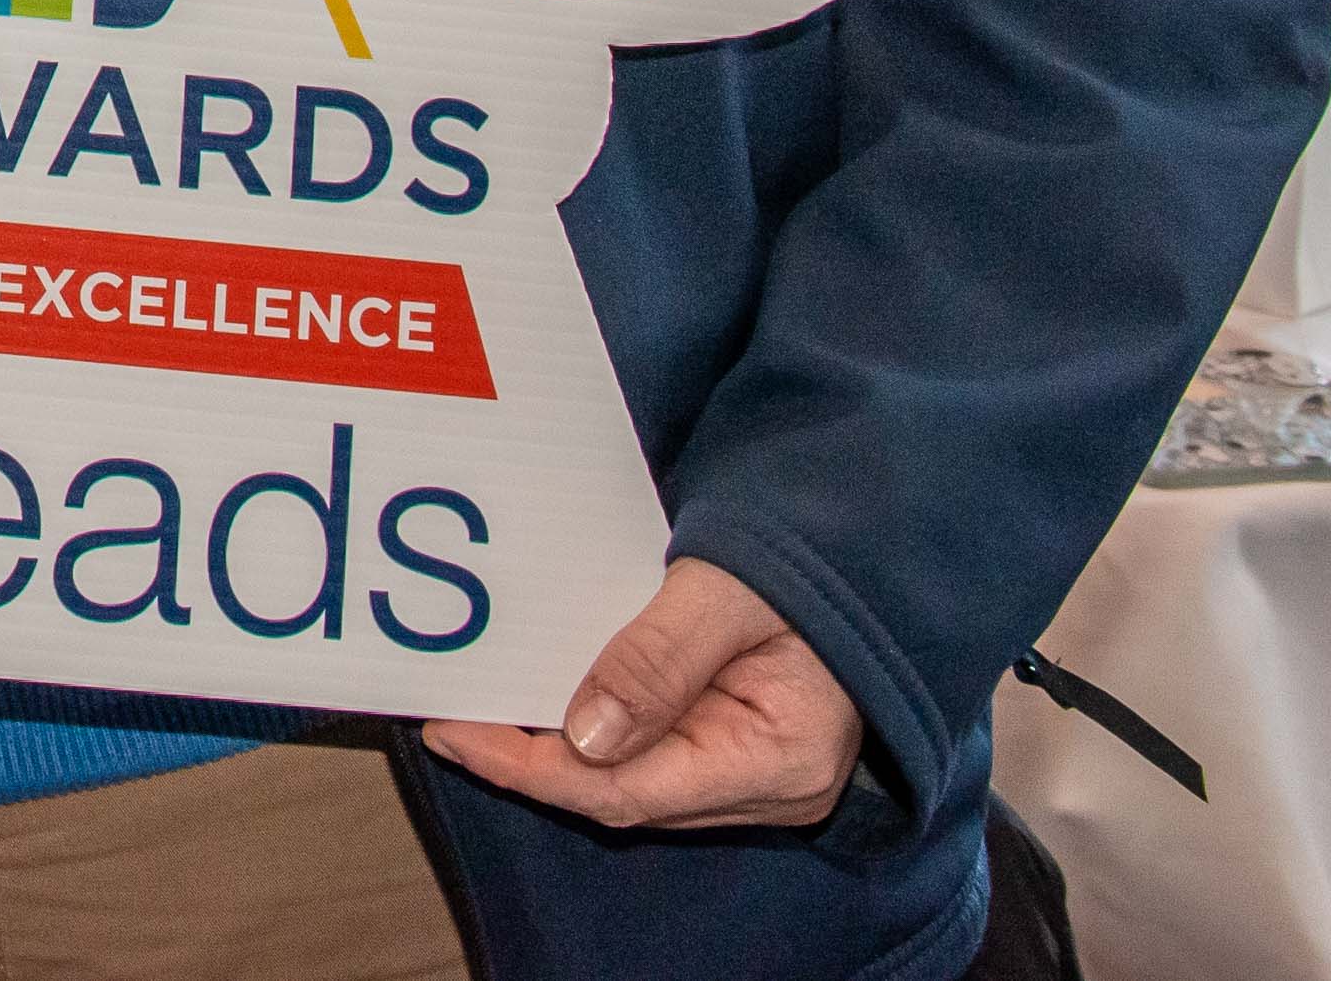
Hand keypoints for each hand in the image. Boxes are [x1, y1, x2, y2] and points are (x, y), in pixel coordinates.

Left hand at [425, 557, 861, 832]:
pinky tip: (542, 696)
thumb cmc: (820, 559)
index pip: (628, 792)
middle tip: (447, 713)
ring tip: (478, 704)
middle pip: (623, 793)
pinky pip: (652, 749)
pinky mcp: (745, 743)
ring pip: (632, 776)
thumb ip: (658, 659)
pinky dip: (593, 727)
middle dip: (530, 759)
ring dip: (556, 746)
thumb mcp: (730, 591)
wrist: (882, 536)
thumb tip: (584, 736)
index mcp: (780, 758)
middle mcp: (771, 785)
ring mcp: (760, 771)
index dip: (532, 768)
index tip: (455, 732)